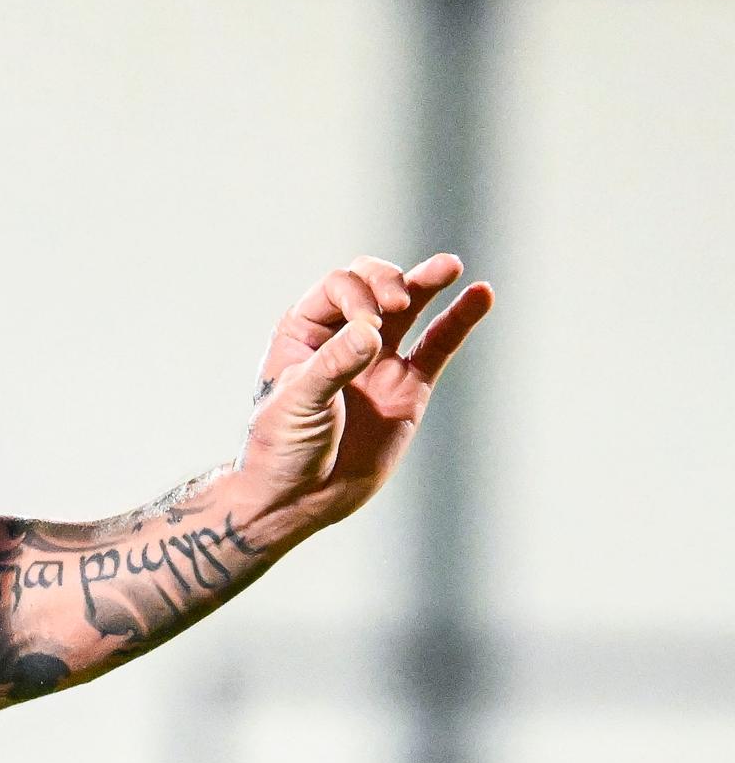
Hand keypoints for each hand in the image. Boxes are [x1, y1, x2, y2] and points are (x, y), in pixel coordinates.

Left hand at [238, 254, 494, 530]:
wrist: (299, 498)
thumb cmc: (282, 446)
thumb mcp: (298, 402)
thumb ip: (333, 366)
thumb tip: (372, 333)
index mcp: (303, 330)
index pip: (338, 288)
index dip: (357, 296)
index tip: (365, 330)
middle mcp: (341, 337)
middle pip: (372, 285)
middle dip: (388, 282)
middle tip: (398, 301)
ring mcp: (377, 360)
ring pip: (409, 310)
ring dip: (428, 283)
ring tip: (452, 265)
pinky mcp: (408, 387)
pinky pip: (438, 346)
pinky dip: (459, 320)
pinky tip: (480, 295)